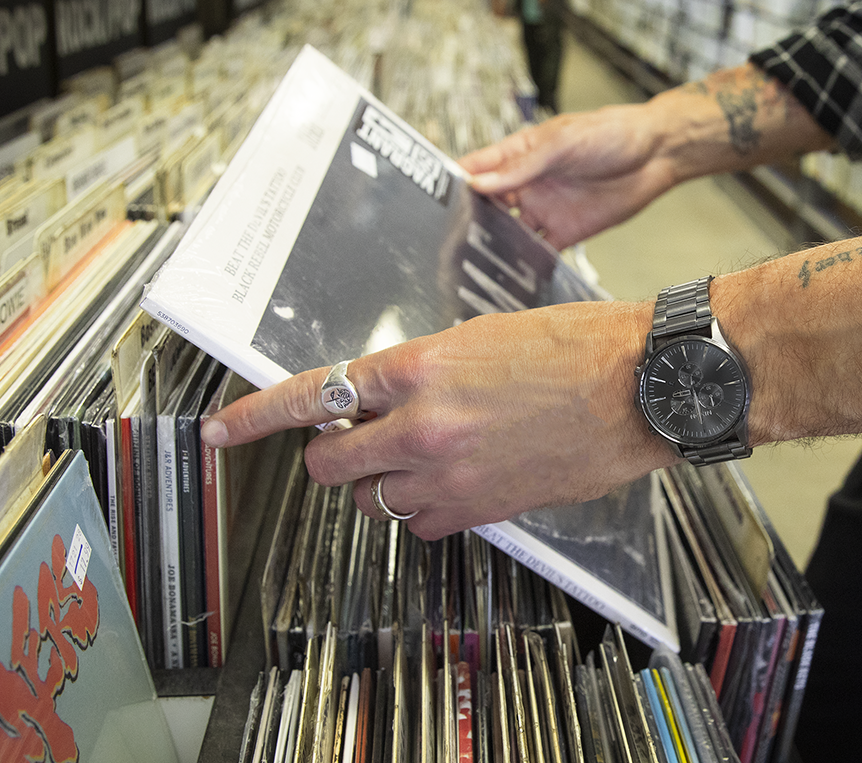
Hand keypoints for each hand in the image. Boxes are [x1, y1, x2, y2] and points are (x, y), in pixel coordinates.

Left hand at [201, 301, 676, 539]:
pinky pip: (417, 525)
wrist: (640, 386)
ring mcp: (450, 473)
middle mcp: (424, 425)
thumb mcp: (482, 336)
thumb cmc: (576, 347)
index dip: (254, 417)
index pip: (312, 393)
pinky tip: (448, 484)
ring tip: (420, 457)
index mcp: (420, 367)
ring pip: (373, 499)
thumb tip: (383, 392)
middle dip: (333, 453)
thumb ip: (421, 369)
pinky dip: (419, 511)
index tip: (221, 432)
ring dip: (381, 482)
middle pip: (331, 463)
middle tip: (355, 441)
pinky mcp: (480, 509)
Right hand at [459, 64, 837, 251]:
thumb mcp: (562, 142)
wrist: (656, 154)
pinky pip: (537, 254)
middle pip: (484, 210)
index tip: (428, 205)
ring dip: (491, 250)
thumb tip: (479, 183)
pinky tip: (510, 280)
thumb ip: (522, 166)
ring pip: (506, 236)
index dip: (452, 186)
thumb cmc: (610, 133)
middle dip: (464, 227)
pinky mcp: (564, 233)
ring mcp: (542, 211)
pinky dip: (524, 267)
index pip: (474, 171)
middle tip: (444, 248)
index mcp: (516, 156)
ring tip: (470, 269)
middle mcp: (524, 186)